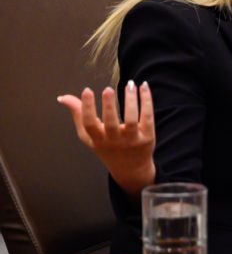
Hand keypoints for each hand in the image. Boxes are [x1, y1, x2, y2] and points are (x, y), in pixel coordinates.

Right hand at [57, 81, 155, 196]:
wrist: (130, 169)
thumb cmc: (107, 147)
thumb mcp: (89, 136)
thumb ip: (78, 115)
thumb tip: (63, 97)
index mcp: (97, 140)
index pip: (89, 125)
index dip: (86, 108)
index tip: (87, 90)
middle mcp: (114, 141)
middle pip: (111, 123)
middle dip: (109, 106)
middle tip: (108, 89)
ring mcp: (132, 140)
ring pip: (132, 119)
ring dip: (131, 100)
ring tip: (130, 84)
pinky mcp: (148, 136)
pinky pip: (148, 116)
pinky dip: (146, 100)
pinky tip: (143, 86)